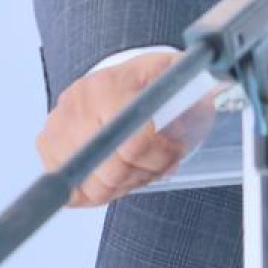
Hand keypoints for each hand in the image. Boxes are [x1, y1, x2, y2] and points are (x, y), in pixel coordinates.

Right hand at [36, 51, 217, 206]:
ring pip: (94, 187)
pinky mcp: (48, 151)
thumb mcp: (174, 73)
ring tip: (144, 167)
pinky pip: (75, 194)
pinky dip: (101, 192)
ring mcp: (56, 130)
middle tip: (164, 163)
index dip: (159, 155)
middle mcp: (74, 106)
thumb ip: (194, 83)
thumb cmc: (148, 80)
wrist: (118, 79)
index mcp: (106, 86)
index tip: (175, 151)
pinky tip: (120, 173)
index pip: (133, 142)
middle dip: (146, 172)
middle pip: (112, 170)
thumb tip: (219, 88)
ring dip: (126, 185)